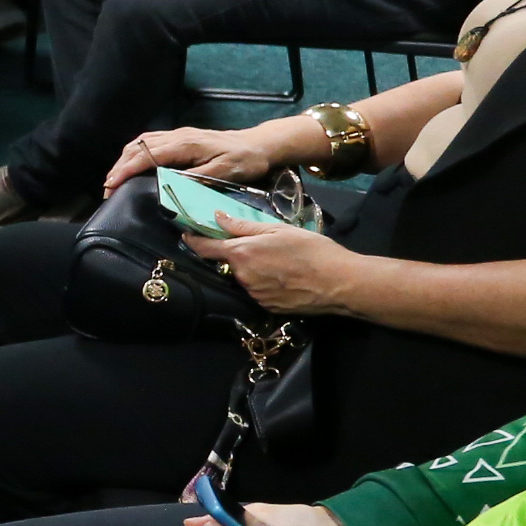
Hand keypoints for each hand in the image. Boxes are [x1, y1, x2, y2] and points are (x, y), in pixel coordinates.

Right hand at [108, 121, 310, 191]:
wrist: (259, 145)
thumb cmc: (244, 161)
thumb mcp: (225, 172)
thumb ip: (196, 178)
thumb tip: (168, 185)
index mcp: (185, 144)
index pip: (146, 155)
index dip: (126, 170)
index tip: (111, 186)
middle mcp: (177, 136)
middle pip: (137, 147)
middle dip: (119, 168)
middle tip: (107, 190)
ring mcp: (178, 135)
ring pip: (141, 143)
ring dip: (124, 160)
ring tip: (114, 180)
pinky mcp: (180, 137)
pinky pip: (149, 141)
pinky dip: (134, 153)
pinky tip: (131, 165)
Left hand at [183, 216, 358, 315]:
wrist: (339, 283)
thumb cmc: (311, 250)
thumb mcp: (277, 230)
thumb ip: (244, 226)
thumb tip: (218, 218)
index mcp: (241, 253)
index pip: (205, 248)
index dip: (194, 241)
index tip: (186, 235)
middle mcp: (241, 276)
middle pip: (228, 263)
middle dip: (236, 254)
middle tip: (260, 246)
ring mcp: (253, 294)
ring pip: (243, 277)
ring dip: (251, 269)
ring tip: (278, 262)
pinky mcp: (266, 307)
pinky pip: (257, 291)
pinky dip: (263, 283)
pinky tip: (284, 277)